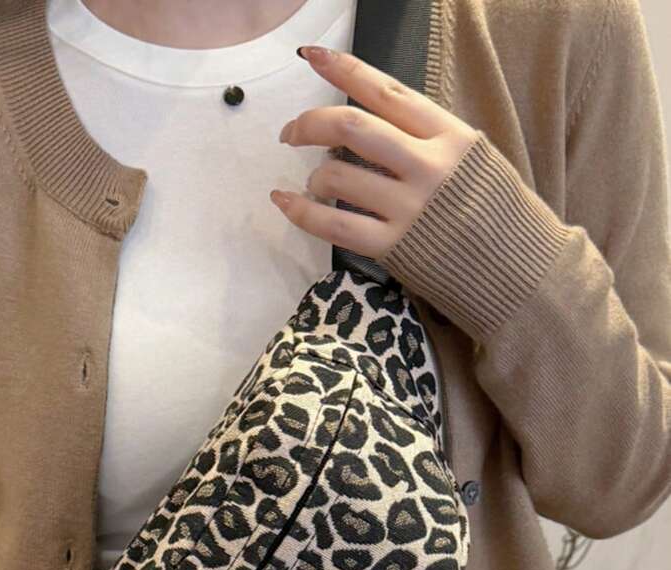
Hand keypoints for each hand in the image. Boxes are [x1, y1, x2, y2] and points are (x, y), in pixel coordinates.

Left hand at [271, 44, 479, 258]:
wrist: (524, 273)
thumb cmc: (498, 217)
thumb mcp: (474, 161)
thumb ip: (429, 141)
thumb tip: (372, 126)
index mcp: (450, 135)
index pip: (387, 92)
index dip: (346, 70)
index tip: (314, 56)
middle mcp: (429, 166)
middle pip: (353, 127)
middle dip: (311, 124)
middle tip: (292, 132)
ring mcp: (411, 208)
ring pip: (339, 176)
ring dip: (314, 176)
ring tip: (314, 183)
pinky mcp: (396, 248)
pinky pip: (335, 225)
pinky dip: (302, 212)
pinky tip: (285, 202)